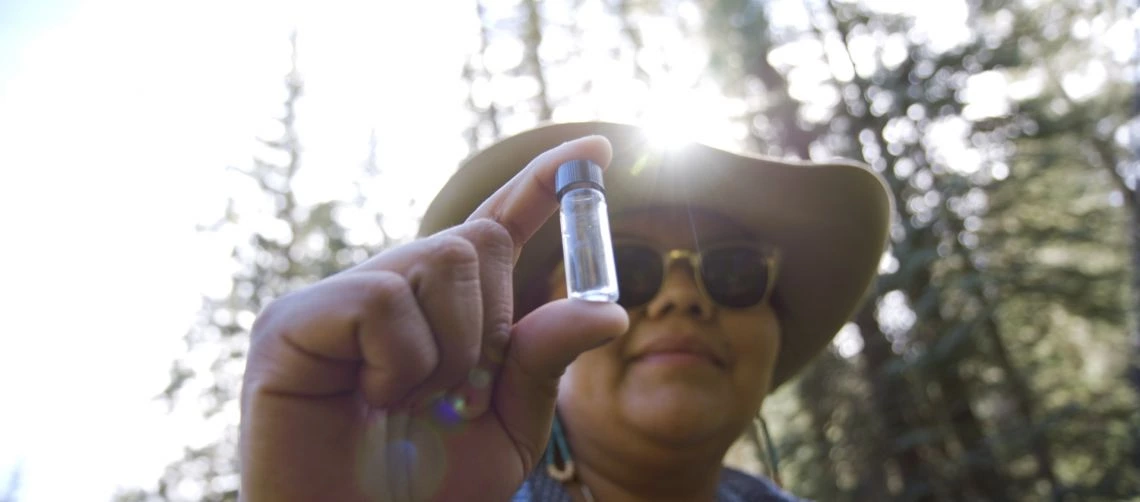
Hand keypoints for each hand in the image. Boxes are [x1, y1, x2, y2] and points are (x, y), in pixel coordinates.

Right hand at [239, 136, 629, 501]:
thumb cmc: (426, 487)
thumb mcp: (506, 426)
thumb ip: (543, 360)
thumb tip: (608, 309)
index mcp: (441, 312)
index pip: (496, 228)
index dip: (542, 186)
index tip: (596, 150)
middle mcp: (391, 291)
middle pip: (477, 240)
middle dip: (491, 323)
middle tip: (456, 394)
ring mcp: (339, 300)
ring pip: (440, 258)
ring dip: (452, 349)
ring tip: (410, 403)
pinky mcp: (294, 319)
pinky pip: (384, 296)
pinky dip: (403, 360)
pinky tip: (371, 397)